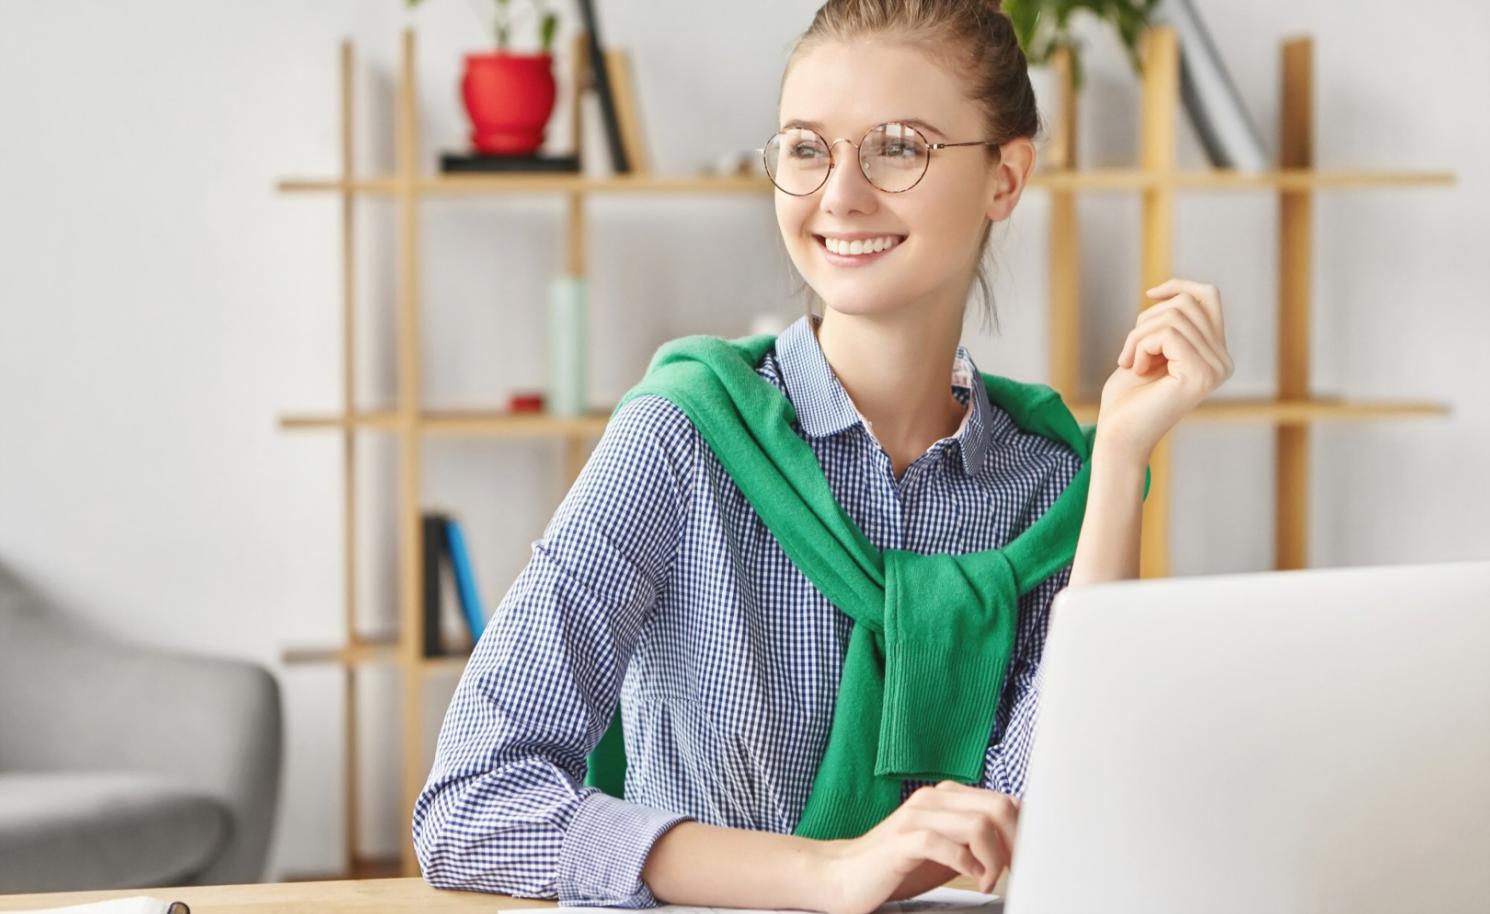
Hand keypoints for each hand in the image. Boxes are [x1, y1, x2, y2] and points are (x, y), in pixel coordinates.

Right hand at [820, 781, 1018, 913]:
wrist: (845, 875)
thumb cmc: (899, 866)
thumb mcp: (948, 850)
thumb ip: (978, 840)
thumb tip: (1021, 842)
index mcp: (948, 796)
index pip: (1004, 801)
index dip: (1024, 832)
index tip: (1028, 862)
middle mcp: (934, 798)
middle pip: (999, 808)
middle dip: (1017, 844)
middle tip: (1016, 872)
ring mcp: (916, 816)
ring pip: (978, 825)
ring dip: (994, 859)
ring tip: (989, 881)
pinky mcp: (902, 840)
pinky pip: (945, 844)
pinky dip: (967, 865)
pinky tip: (971, 879)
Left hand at [1098, 278, 1234, 461]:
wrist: (1118, 435)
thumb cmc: (1128, 396)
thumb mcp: (1150, 348)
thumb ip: (1170, 322)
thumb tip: (1174, 291)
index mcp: (1216, 354)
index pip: (1209, 296)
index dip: (1178, 286)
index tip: (1150, 295)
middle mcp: (1223, 361)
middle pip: (1187, 303)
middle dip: (1147, 319)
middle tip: (1130, 352)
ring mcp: (1215, 368)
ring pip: (1174, 316)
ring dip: (1138, 335)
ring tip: (1131, 361)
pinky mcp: (1199, 375)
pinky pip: (1167, 333)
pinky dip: (1140, 345)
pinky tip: (1136, 368)